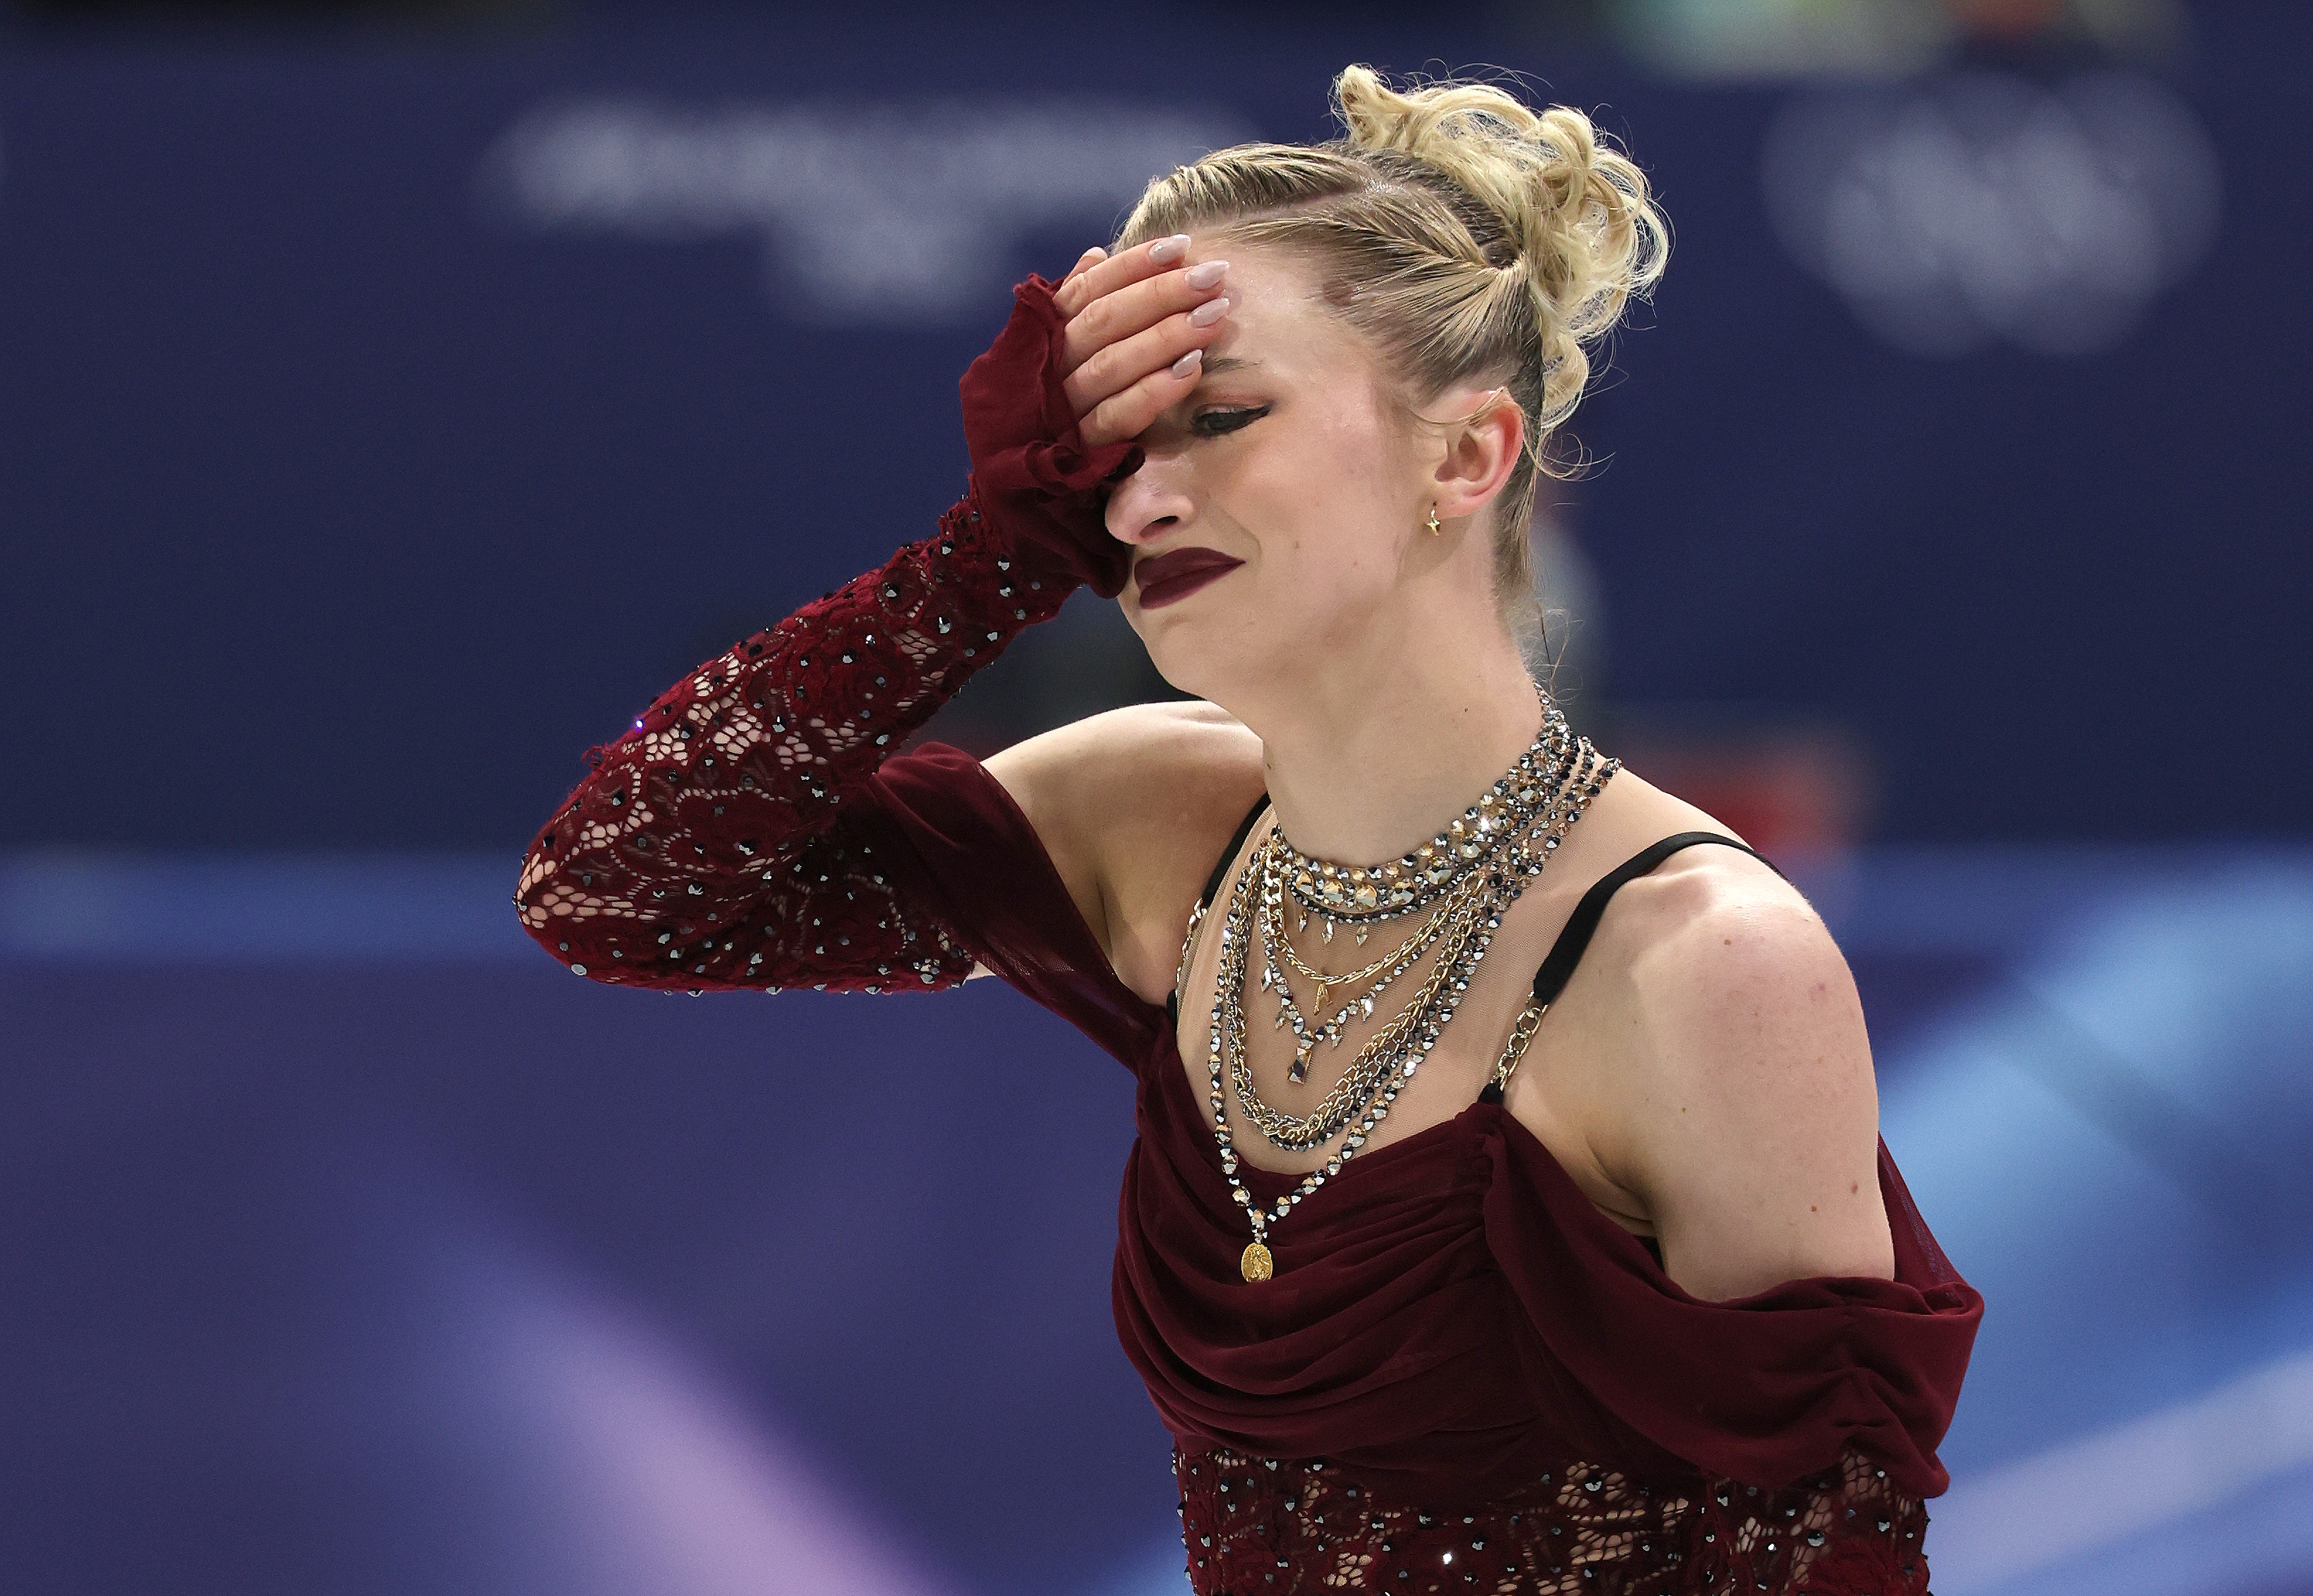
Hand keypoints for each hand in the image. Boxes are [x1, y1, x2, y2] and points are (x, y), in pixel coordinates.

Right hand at [955, 236, 1228, 597]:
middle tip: (1214, 276)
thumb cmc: (1043, 429)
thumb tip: (1094, 253)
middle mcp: (1037, 376)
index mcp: (1032, 347)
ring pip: (1109, 365)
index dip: (1130, 267)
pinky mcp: (1073, 458)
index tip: (1179, 246)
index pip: (1083, 294)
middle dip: (1160, 294)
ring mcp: (1053, 417)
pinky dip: (1154, 390)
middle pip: (1100, 325)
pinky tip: (1193, 368)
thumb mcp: (1049, 366)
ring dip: (1166, 335)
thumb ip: (1070, 314)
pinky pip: (1116, 418)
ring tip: (1215, 313)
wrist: (1016, 517)